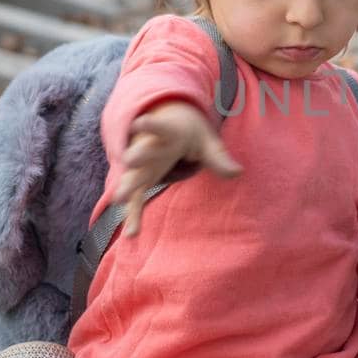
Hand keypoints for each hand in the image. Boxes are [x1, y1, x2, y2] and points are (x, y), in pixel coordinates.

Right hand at [113, 100, 240, 236]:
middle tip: (129, 160)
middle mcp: (149, 147)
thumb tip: (238, 172)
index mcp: (167, 132)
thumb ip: (218, 157)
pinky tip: (132, 234)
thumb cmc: (187, 133)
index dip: (150, 124)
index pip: (159, 127)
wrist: (165, 123)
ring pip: (133, 175)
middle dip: (135, 156)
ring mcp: (141, 165)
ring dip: (127, 186)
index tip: (140, 123)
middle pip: (141, 152)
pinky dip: (133, 214)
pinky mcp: (139, 180)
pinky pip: (135, 199)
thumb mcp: (205, 139)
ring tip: (120, 199)